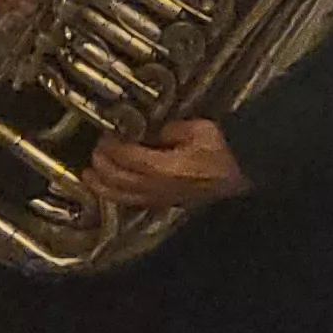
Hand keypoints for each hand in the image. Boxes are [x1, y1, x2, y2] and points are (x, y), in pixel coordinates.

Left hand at [85, 119, 252, 209]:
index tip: (106, 134)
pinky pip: (134, 202)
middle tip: (95, 150)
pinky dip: (117, 196)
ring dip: (101, 186)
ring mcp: (160, 198)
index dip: (112, 147)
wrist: (244, 174)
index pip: (126, 158)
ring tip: (88, 176)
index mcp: (164, 167)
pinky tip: (111, 191)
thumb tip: (149, 131)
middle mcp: (157, 187)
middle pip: (118, 179)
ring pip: (122, 196)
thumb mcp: (200, 129)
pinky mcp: (166, 203)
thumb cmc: (225, 150)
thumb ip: (170, 129)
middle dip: (101, 165)